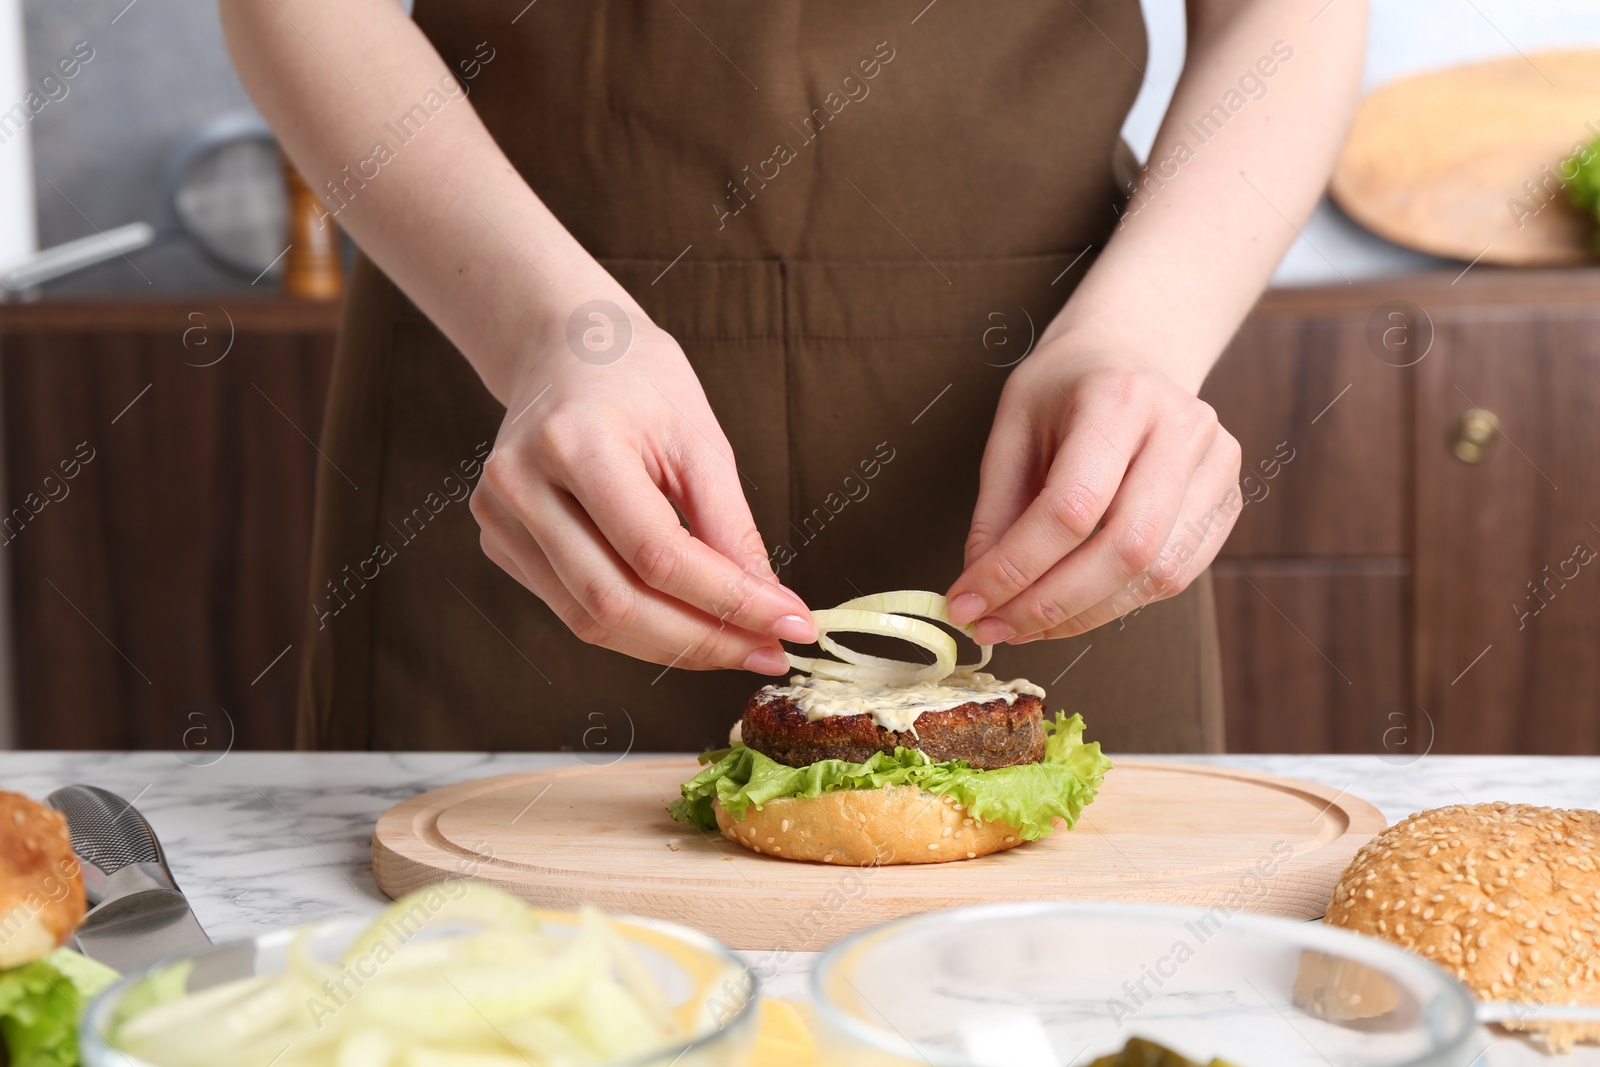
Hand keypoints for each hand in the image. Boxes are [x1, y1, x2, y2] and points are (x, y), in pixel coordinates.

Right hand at [470, 311, 814, 673]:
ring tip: (740, 646)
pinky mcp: (499, 543)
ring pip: (592, 620)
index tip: (792, 626)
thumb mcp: (700, 439)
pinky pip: (575, 609)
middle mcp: (520, 485)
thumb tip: (769, 611)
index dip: (729, 602)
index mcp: (572, 442)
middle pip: (616, 602)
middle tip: (770, 653)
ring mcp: (499, 519)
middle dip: (704, 640)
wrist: (563, 349)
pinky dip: (638, 627)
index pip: (656, 554)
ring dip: (674, 646)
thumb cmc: (639, 380)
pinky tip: (687, 623)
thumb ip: (730, 529)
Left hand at [945, 337, 1241, 641]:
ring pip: (1157, 574)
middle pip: (1125, 548)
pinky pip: (1175, 575)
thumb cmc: (1065, 390)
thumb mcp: (1012, 430)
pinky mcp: (1228, 500)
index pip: (1071, 506)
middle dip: (1051, 603)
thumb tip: (980, 594)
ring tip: (1026, 623)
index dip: (1015, 568)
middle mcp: (1181, 429)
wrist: (1134, 352)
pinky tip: (1071, 604)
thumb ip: (996, 512)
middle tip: (996, 628)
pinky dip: (1117, 602)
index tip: (967, 604)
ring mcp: (1217, 465)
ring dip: (1083, 615)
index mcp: (1119, 398)